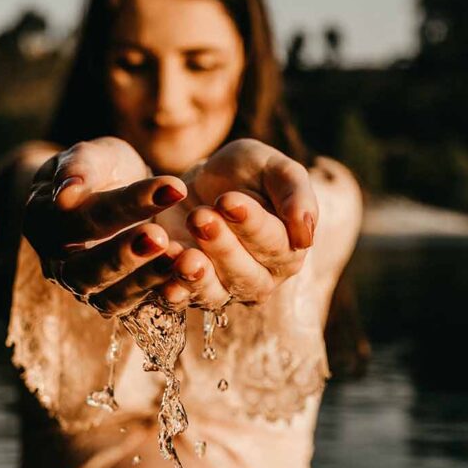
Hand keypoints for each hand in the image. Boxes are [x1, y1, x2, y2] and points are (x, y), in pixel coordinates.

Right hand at [23, 136, 187, 315]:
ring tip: (178, 259)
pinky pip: (134, 309)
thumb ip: (79, 168)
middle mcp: (57, 263)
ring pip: (109, 297)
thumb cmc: (98, 170)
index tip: (173, 187)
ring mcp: (84, 289)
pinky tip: (185, 277)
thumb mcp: (92, 155)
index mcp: (43, 221)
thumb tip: (65, 195)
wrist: (107, 194)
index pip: (83, 216)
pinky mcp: (112, 302)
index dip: (127, 203)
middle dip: (125, 254)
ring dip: (144, 280)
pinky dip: (159, 296)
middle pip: (86, 269)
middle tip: (162, 236)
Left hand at [155, 139, 318, 309]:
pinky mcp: (186, 289)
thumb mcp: (275, 169)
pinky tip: (160, 267)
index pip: (276, 246)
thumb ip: (296, 193)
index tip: (228, 200)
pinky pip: (179, 298)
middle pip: (246, 276)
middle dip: (223, 247)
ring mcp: (222, 289)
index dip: (253, 225)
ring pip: (214, 294)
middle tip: (200, 216)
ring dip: (197, 277)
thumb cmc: (248, 173)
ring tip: (182, 254)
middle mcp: (259, 279)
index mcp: (288, 251)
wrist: (202, 179)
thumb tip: (306, 235)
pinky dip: (170, 287)